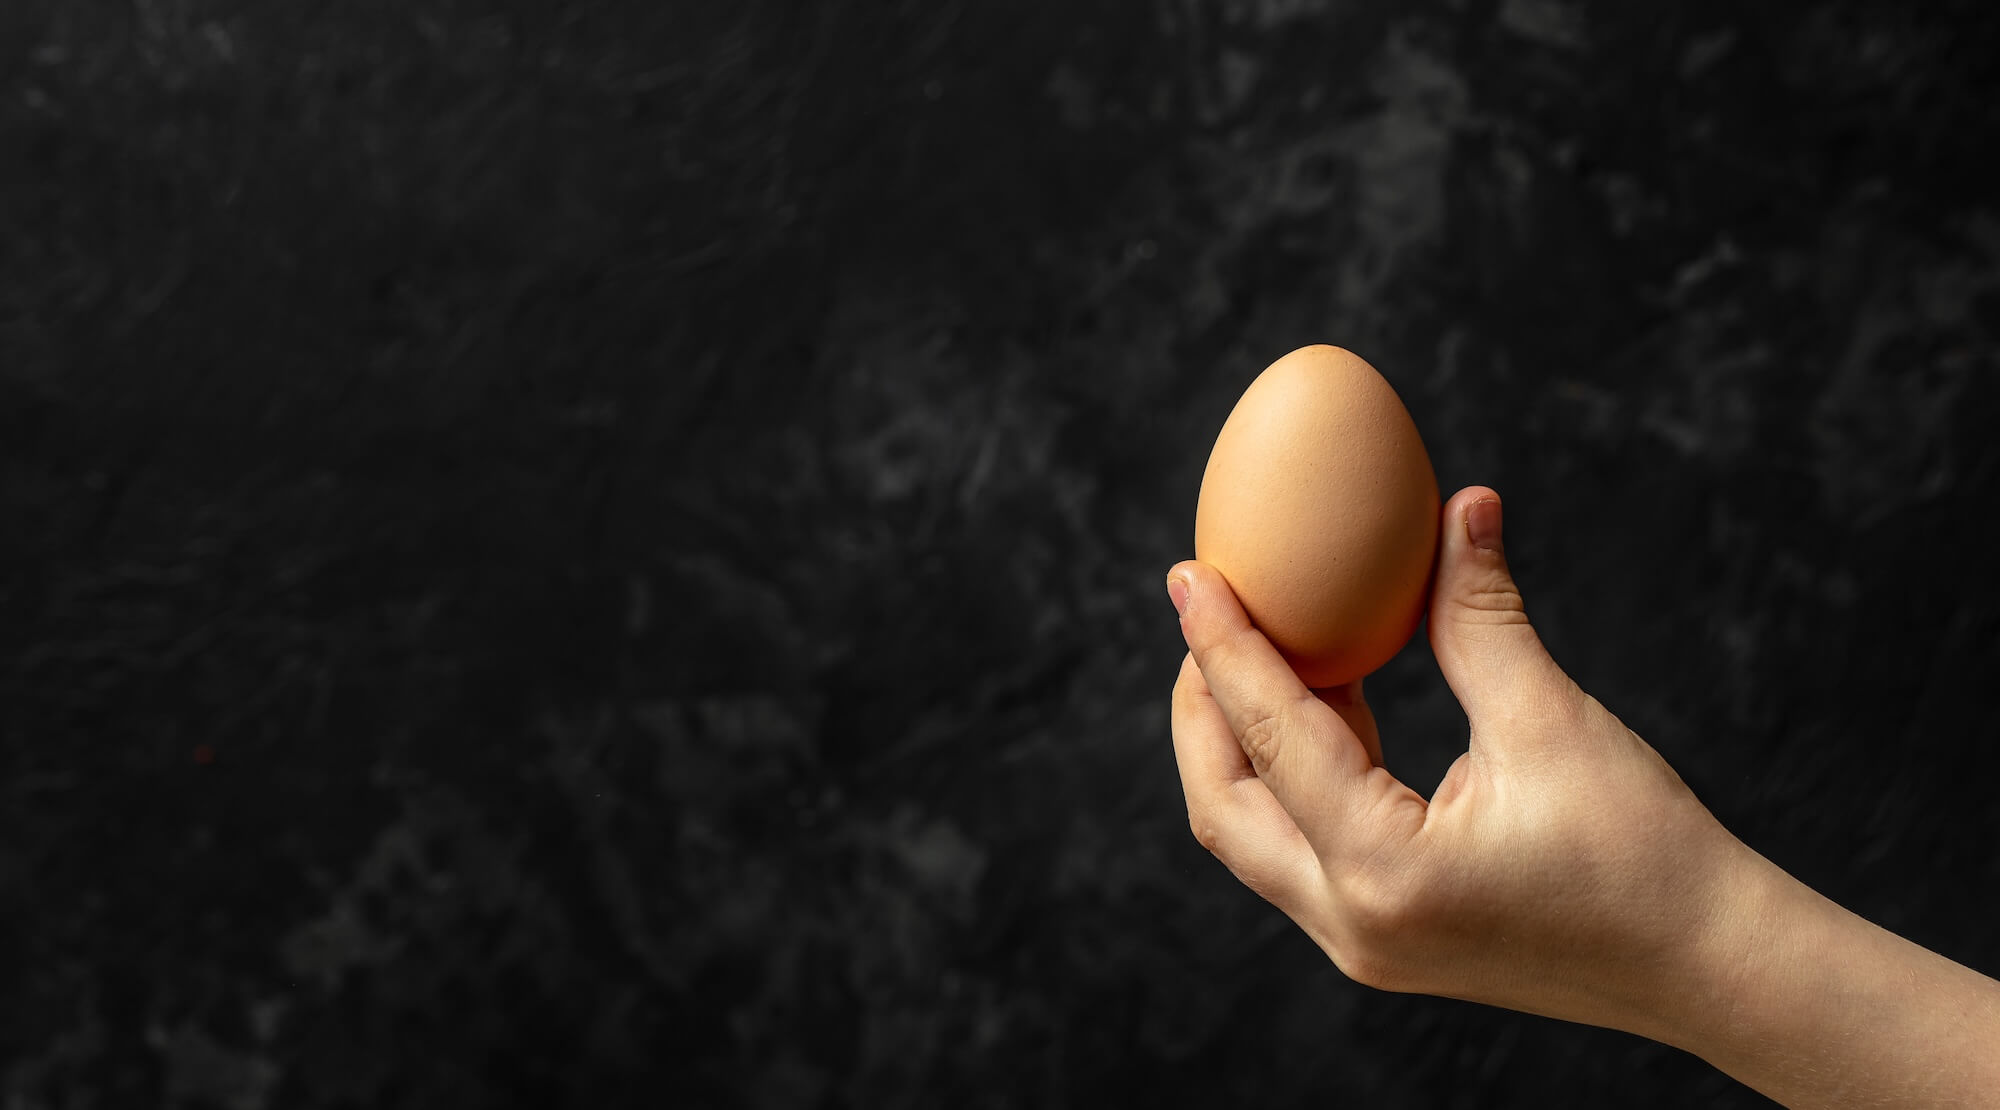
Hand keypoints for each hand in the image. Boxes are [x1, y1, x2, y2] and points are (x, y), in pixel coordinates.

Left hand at [1166, 487, 1754, 1038]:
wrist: (1710, 967)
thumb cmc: (1647, 856)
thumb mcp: (1553, 724)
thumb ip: (1481, 616)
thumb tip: (1459, 507)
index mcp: (1383, 872)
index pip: (1271, 736)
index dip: (1224, 644)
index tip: (1190, 573)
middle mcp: (1350, 923)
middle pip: (1222, 802)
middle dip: (1204, 701)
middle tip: (1214, 610)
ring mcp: (1361, 943)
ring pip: (1253, 831)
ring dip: (1247, 737)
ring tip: (1271, 640)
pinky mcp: (1384, 938)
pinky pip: (1301, 846)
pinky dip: (1296, 771)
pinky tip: (1337, 696)